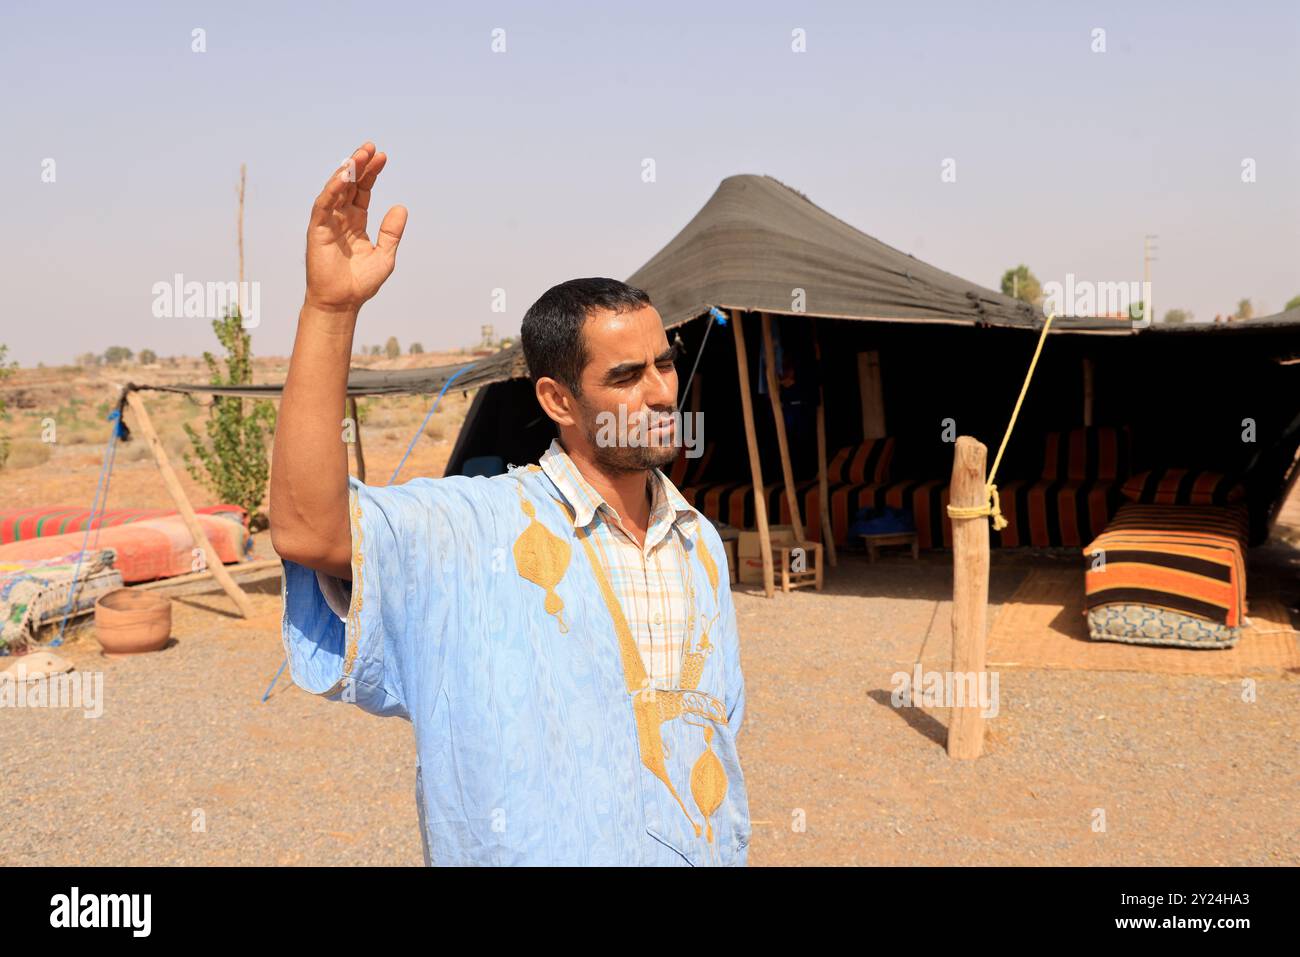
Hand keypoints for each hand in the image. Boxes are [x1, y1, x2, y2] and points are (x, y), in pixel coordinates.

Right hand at [304, 141, 406, 312]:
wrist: (342, 303)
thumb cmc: (361, 283)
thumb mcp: (385, 255)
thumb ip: (391, 232)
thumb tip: (400, 207)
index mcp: (357, 221)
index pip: (363, 190)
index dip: (372, 173)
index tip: (383, 156)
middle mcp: (341, 217)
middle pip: (350, 184)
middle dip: (359, 165)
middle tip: (371, 147)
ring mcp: (328, 221)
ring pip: (335, 189)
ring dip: (346, 171)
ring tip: (358, 155)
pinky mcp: (317, 229)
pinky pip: (323, 204)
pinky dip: (332, 189)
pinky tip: (343, 176)